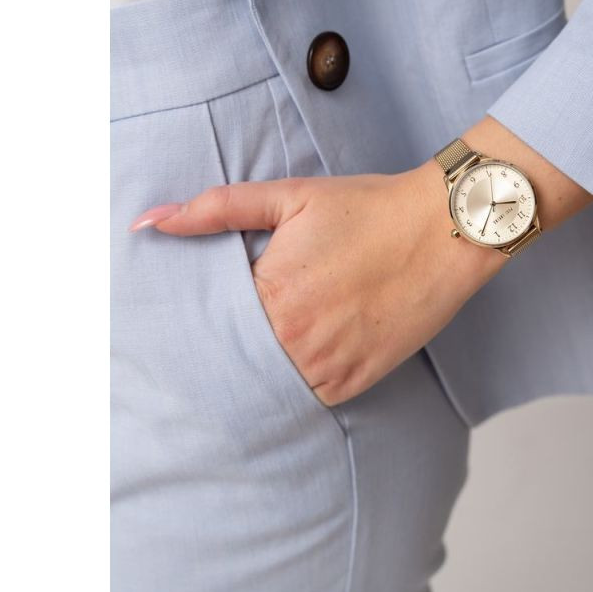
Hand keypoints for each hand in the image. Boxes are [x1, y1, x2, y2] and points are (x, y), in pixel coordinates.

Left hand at [129, 161, 505, 405]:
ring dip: (263, 364)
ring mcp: (328, 366)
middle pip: (235, 357)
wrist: (443, 230)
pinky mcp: (356, 381)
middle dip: (229, 341)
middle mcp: (295, 341)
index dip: (203, 313)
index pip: (208, 322)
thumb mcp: (289, 196)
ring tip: (281, 330)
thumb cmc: (368, 209)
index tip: (200, 309)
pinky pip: (308, 395)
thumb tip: (149, 223)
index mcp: (270, 295)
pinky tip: (304, 348)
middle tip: (241, 321)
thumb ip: (216, 209)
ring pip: (269, 382)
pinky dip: (298, 377)